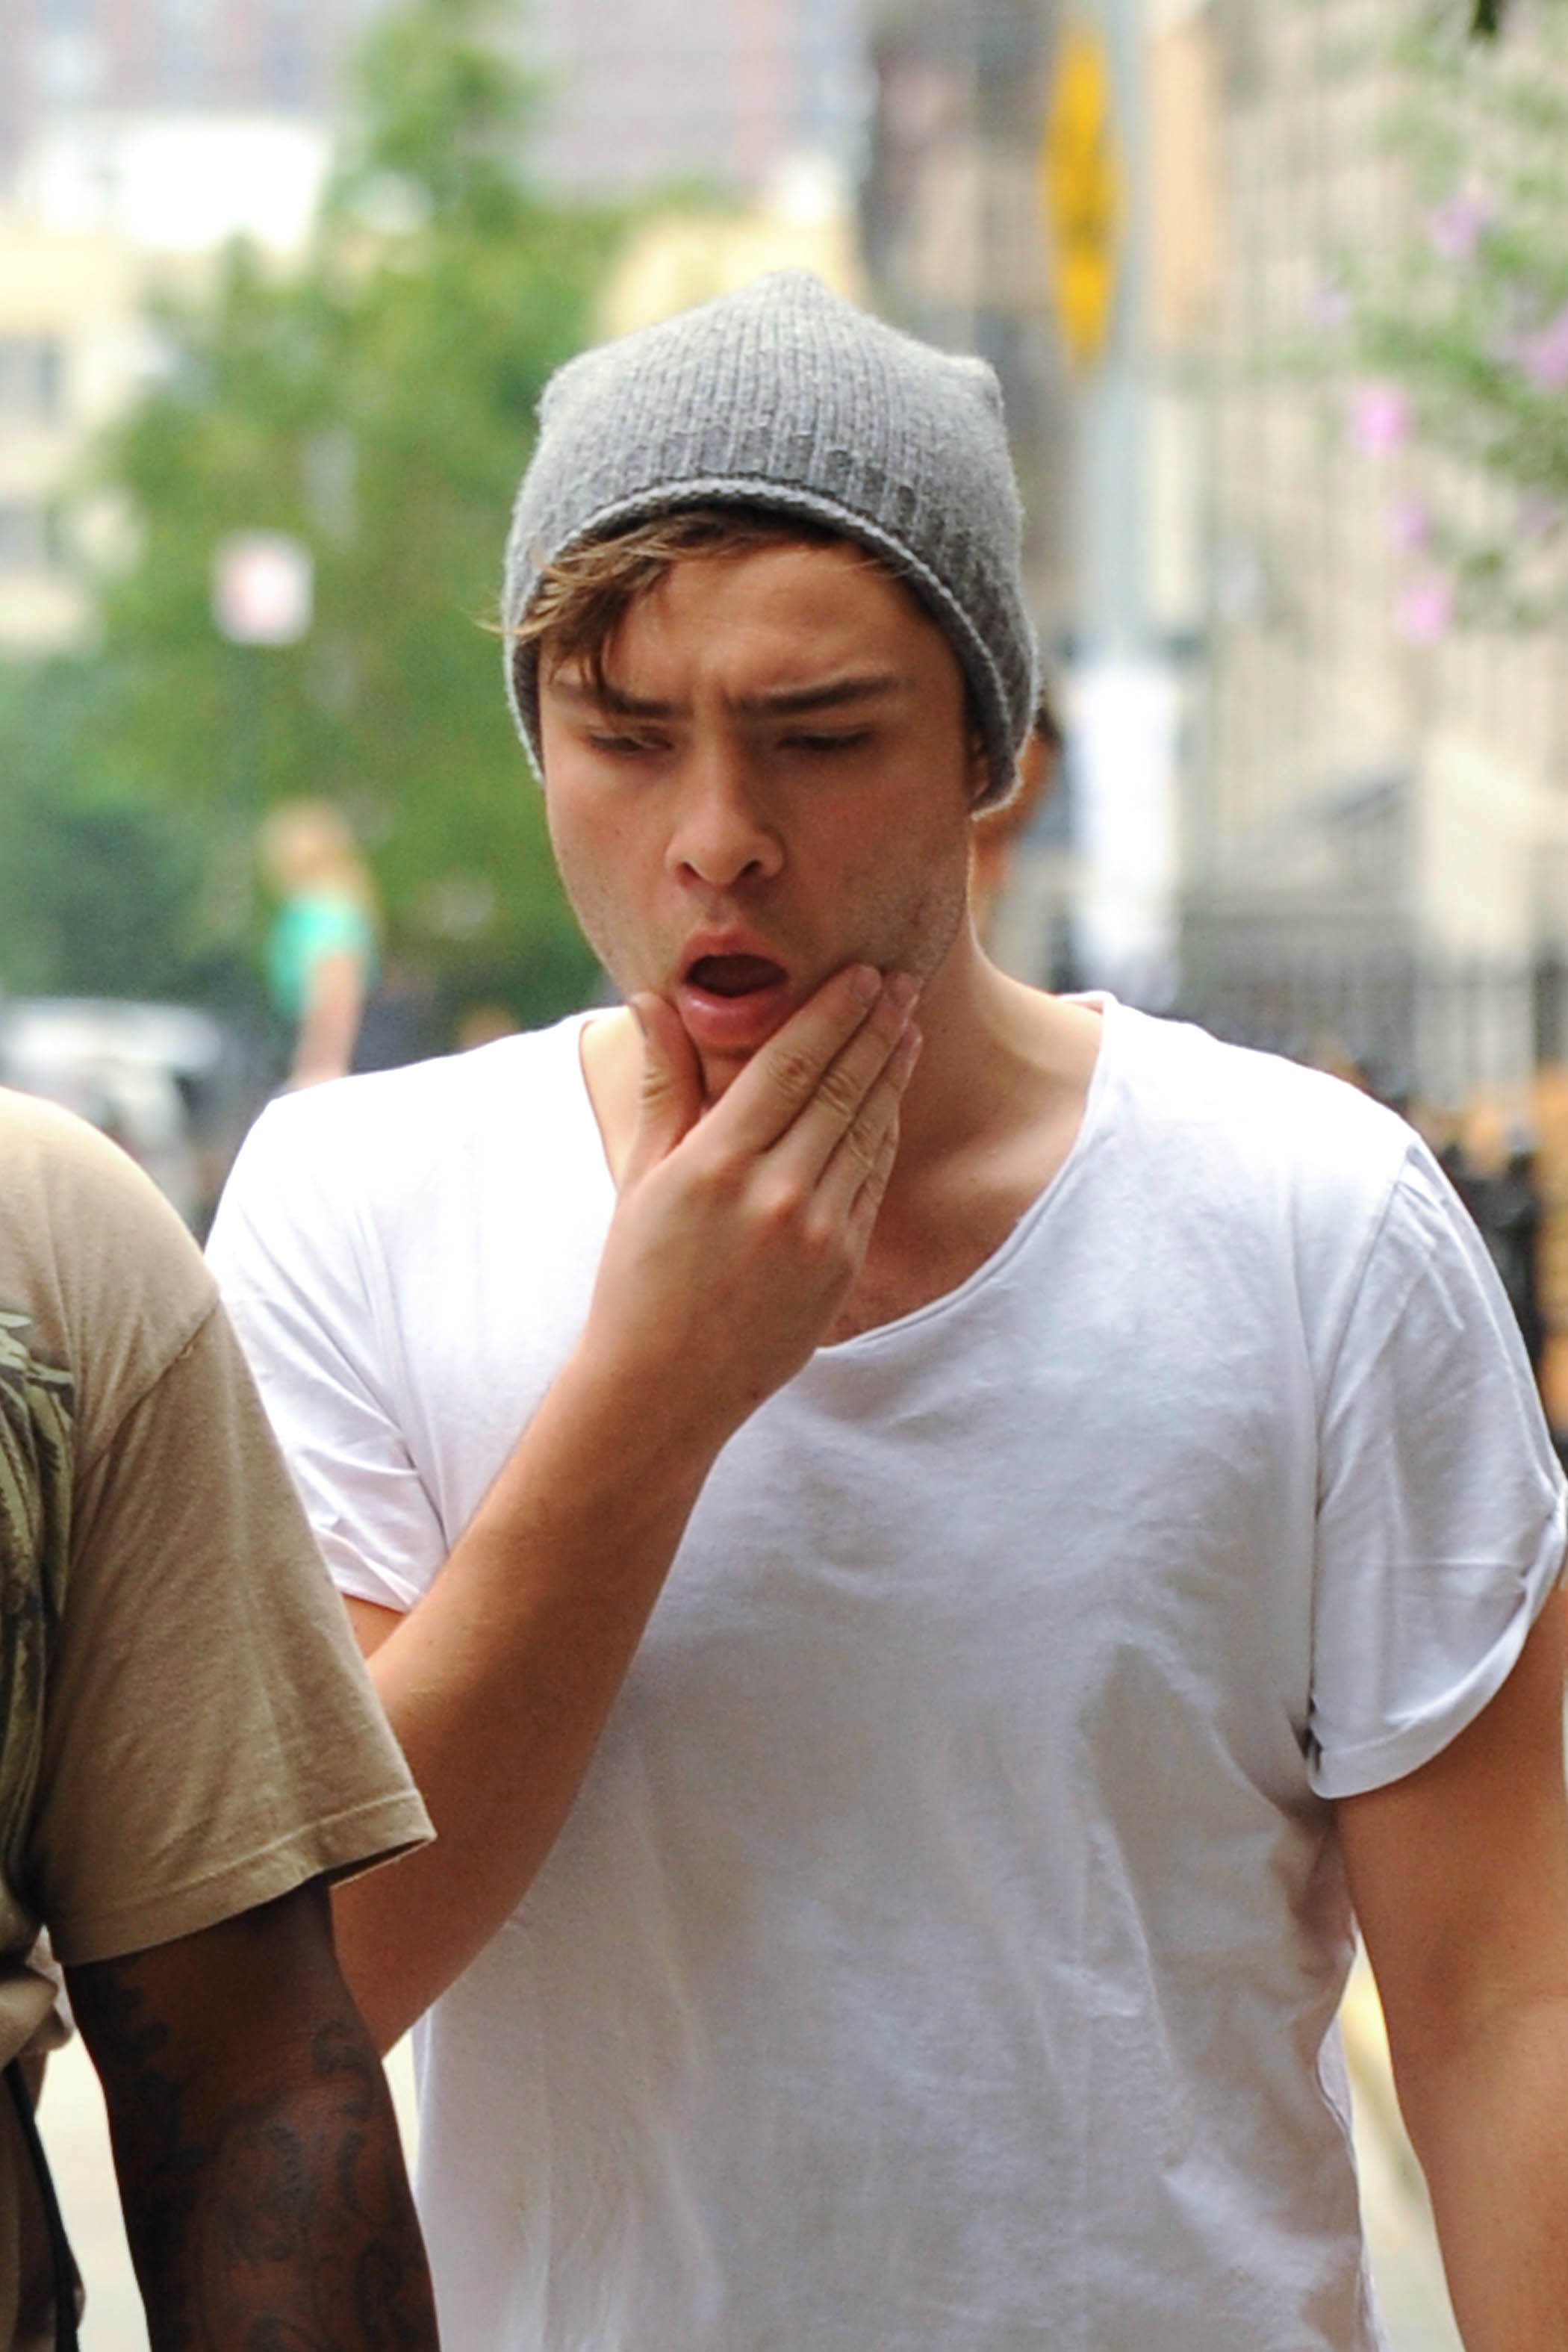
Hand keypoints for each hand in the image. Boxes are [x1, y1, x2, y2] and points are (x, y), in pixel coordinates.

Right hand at [580, 965, 919, 1442]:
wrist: (665, 1386)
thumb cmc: (638, 1275)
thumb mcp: (641, 1176)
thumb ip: (664, 1084)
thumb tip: (653, 999)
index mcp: (716, 1165)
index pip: (789, 1064)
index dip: (832, 1012)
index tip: (862, 974)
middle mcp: (774, 1195)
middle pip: (841, 1089)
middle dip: (876, 1029)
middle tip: (903, 983)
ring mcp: (816, 1235)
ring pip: (866, 1132)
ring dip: (891, 1075)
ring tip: (908, 1029)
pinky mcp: (842, 1267)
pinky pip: (871, 1183)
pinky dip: (884, 1134)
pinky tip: (890, 1100)